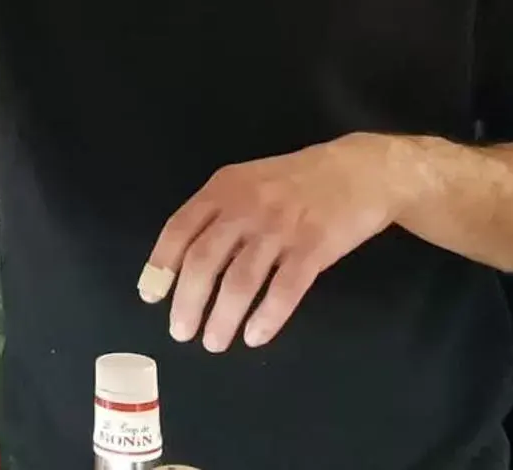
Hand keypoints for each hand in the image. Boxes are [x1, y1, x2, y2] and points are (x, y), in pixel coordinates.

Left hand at [136, 134, 415, 352]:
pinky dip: (267, 318)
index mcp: (224, 188)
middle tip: (181, 332)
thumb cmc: (298, 181)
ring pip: (241, 281)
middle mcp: (247, 206)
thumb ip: (218, 213)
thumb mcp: (249, 182)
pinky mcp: (314, 247)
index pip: (180, 229)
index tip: (151, 297)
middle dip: (188, 302)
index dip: (161, 265)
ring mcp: (281, 227)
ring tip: (214, 342)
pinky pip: (284, 290)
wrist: (361, 171)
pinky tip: (256, 336)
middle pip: (204, 261)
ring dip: (223, 318)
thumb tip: (184, 264)